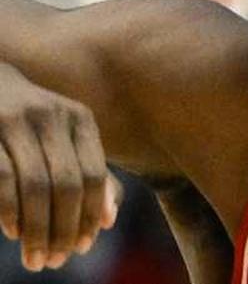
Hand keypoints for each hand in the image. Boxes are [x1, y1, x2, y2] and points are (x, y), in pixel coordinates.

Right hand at [0, 64, 121, 270]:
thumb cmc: (33, 127)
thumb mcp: (66, 141)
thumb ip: (91, 176)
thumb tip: (108, 219)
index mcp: (80, 119)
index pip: (95, 175)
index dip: (91, 215)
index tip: (82, 247)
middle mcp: (53, 116)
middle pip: (69, 184)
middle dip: (63, 229)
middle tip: (55, 261)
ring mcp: (18, 121)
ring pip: (37, 184)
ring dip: (37, 229)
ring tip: (35, 257)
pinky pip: (4, 177)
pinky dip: (10, 210)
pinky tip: (13, 232)